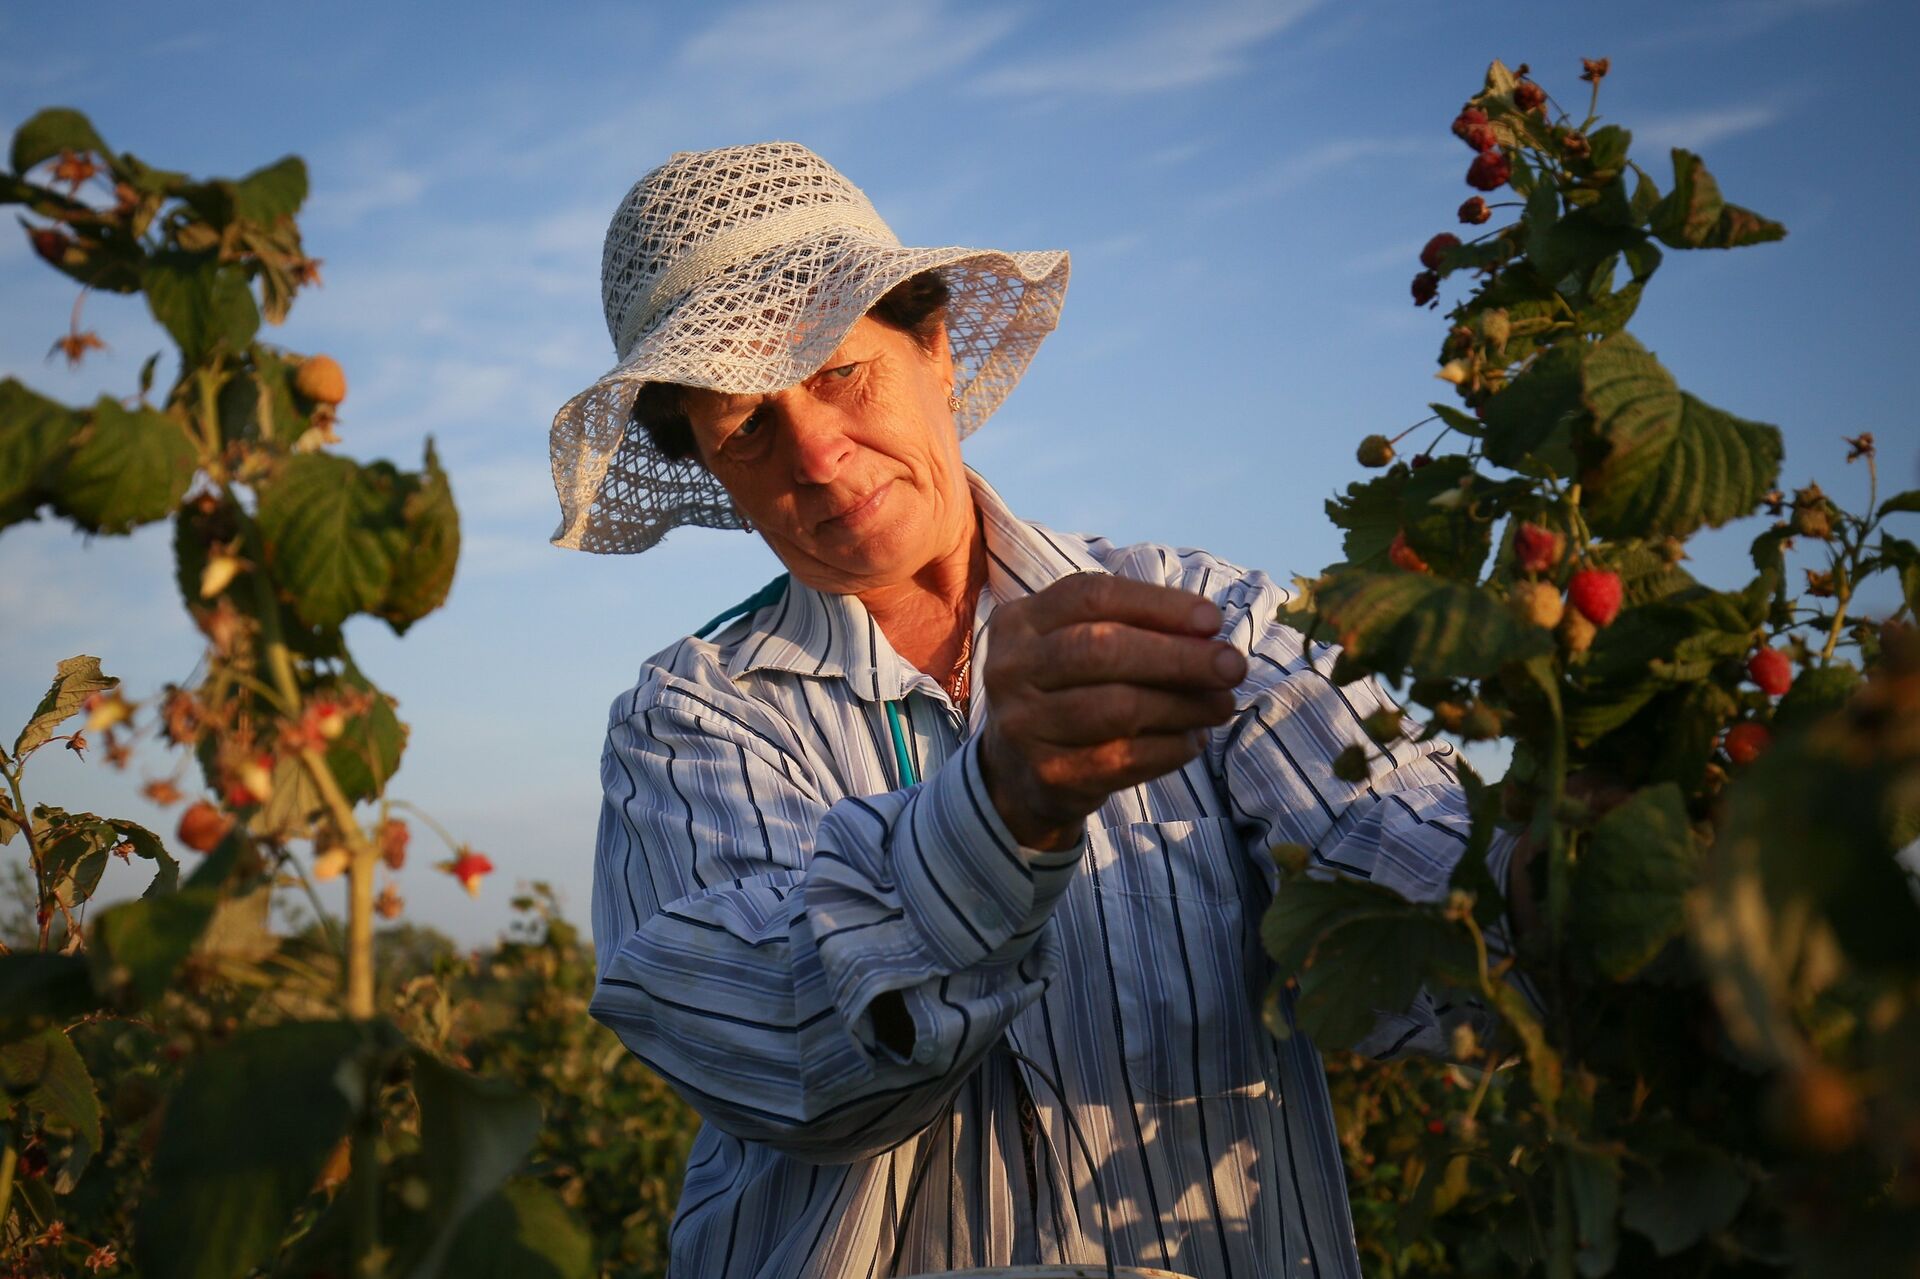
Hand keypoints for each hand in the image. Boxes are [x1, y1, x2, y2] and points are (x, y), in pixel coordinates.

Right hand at [977, 573, 1246, 849]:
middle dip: (1179, 656)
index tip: (1213, 620)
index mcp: (1020, 621)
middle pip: (1102, 650)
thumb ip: (1134, 629)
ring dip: (1184, 706)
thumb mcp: (1080, 646)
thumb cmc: (1068, 693)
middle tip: (1233, 666)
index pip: (1092, 596)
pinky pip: (1124, 759)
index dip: (1158, 604)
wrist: (1018, 776)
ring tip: (1221, 706)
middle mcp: (1010, 669)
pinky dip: (1170, 749)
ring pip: (1118, 707)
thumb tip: (1209, 632)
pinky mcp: (1047, 775)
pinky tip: (1192, 741)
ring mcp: (1023, 725)